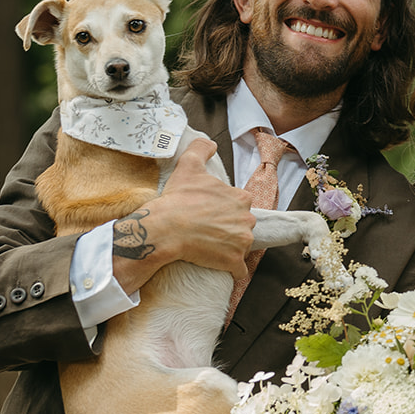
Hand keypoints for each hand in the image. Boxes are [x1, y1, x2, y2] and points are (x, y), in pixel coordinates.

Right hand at [113, 137, 253, 292]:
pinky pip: (239, 270)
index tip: (211, 213)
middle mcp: (247, 219)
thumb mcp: (189, 165)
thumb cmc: (178, 198)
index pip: (240, 205)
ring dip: (231, 248)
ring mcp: (242, 242)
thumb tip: (209, 143)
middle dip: (230, 228)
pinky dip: (233, 270)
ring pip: (241, 246)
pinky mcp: (234, 262)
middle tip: (209, 230)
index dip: (225, 209)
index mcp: (242, 198)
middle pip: (243, 226)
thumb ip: (201, 148)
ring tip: (211, 247)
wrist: (167, 228)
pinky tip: (222, 267)